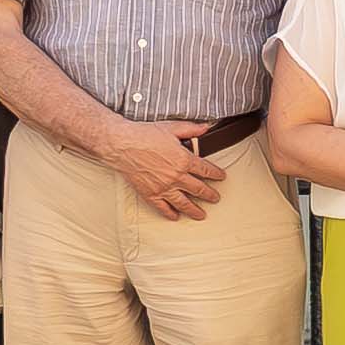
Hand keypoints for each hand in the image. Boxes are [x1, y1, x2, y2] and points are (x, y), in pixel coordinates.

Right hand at [101, 125, 223, 219]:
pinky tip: (175, 216)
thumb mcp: (172, 128)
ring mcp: (164, 187)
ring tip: (202, 215)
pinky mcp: (150, 194)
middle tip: (216, 198)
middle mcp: (176, 177)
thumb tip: (206, 127)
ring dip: (195, 210)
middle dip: (210, 195)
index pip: (206, 170)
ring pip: (184, 203)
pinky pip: (163, 208)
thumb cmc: (145, 135)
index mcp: (184, 160)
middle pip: (199, 189)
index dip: (216, 174)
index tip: (221, 177)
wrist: (123, 145)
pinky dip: (170, 213)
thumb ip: (191, 129)